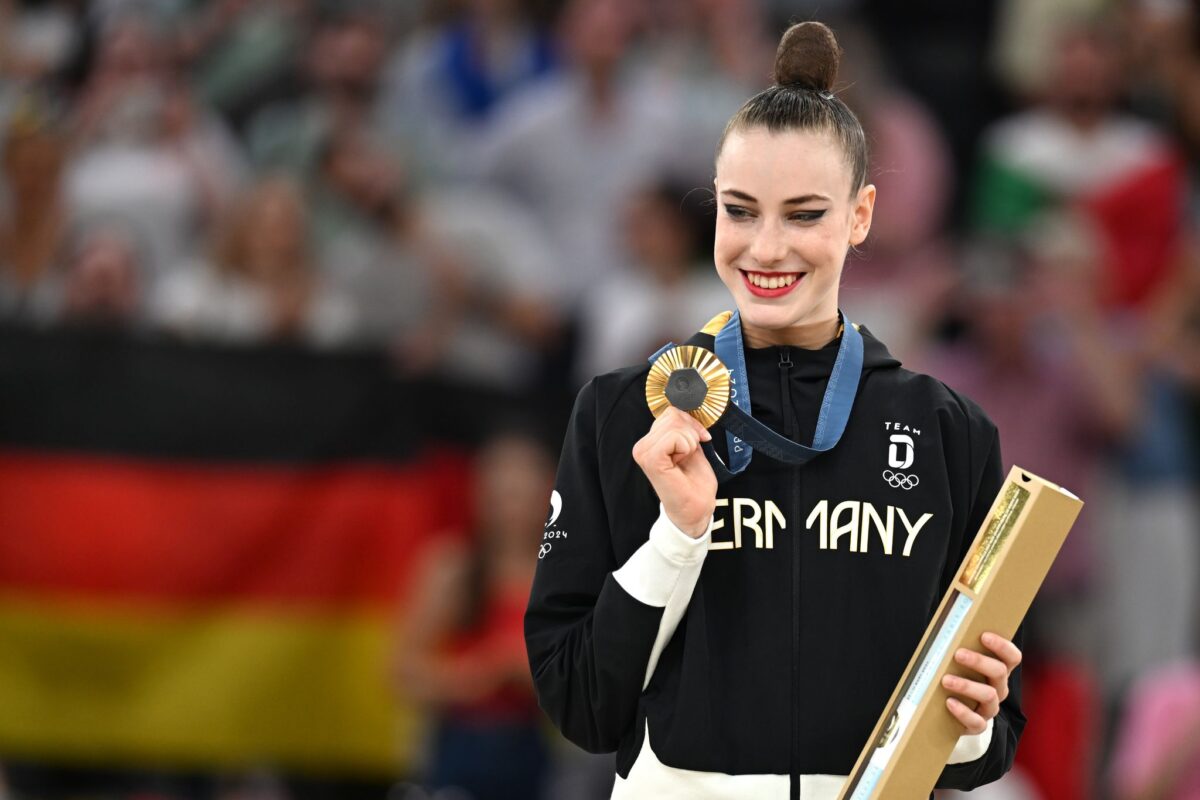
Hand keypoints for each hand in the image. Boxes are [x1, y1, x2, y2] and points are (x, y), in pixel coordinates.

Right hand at [632, 407, 717, 537]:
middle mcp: (642, 446)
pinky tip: (682, 462)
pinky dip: (687, 447)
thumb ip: (685, 428)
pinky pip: (675, 436)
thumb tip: (688, 407)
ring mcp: (644, 452)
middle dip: (691, 432)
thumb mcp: (692, 447)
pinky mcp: (651, 459)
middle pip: (673, 415)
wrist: (695, 511)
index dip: (690, 423)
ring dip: (689, 441)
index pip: (670, 412)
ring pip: (675, 424)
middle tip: (691, 454)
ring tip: (685, 460)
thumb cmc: (694, 484)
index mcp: (650, 442)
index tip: (699, 440)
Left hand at [941, 632, 1021, 734]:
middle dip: (979, 661)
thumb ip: (961, 649)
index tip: (984, 635)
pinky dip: (963, 712)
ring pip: (989, 696)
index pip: (1012, 657)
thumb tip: (947, 630)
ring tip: (946, 680)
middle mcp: (998, 689)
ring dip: (967, 686)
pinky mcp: (978, 724)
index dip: (1002, 645)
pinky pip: (977, 721)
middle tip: (958, 654)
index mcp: (998, 671)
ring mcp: (990, 708)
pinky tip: (949, 702)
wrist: (949, 714)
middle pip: (999, 672)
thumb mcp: (960, 664)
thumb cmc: (956, 679)